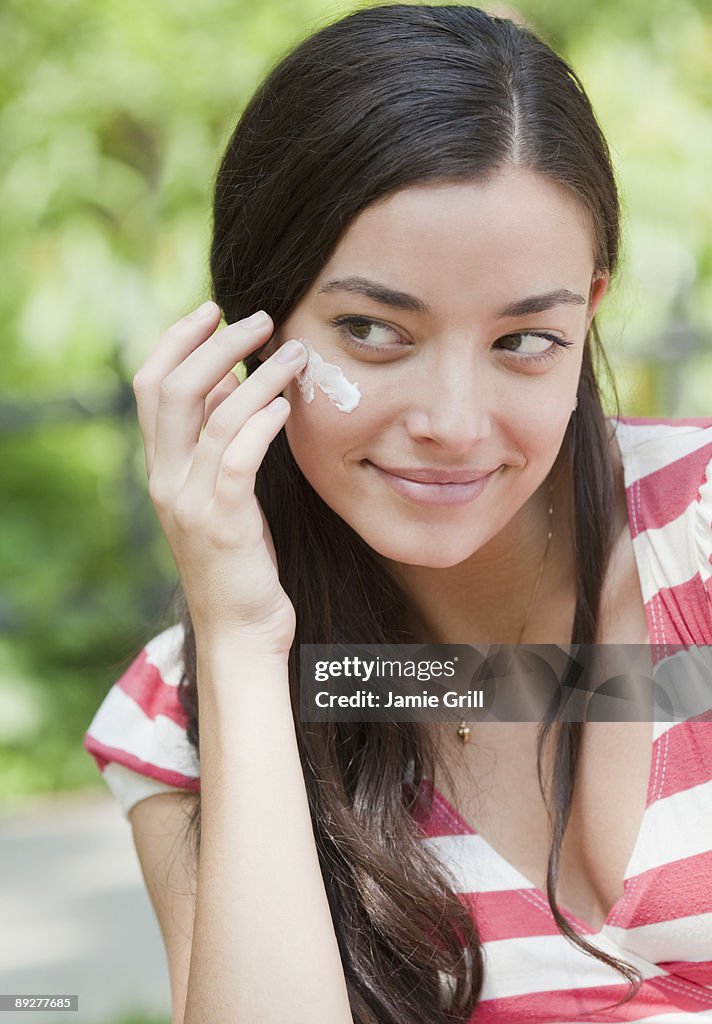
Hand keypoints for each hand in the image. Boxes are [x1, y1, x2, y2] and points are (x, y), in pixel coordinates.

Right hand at [132, 302, 308, 657]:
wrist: (240, 632)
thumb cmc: (239, 560)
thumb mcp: (219, 494)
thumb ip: (213, 441)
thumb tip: (221, 382)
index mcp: (162, 468)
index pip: (151, 386)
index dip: (176, 341)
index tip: (211, 309)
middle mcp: (166, 480)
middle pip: (171, 389)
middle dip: (214, 343)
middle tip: (261, 318)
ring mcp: (190, 503)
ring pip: (210, 417)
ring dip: (256, 375)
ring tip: (294, 352)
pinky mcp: (223, 525)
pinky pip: (236, 460)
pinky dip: (260, 424)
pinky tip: (286, 405)